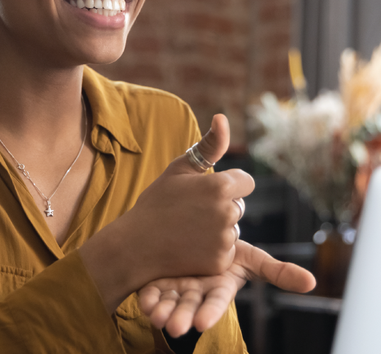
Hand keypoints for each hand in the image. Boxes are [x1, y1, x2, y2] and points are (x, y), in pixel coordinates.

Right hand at [79, 114, 252, 312]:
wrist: (135, 245)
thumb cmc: (157, 202)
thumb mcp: (180, 169)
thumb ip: (209, 145)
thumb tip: (223, 117)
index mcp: (221, 186)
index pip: (246, 182)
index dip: (228, 185)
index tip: (206, 191)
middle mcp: (227, 212)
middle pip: (240, 206)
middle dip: (222, 207)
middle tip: (191, 212)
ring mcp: (224, 239)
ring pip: (233, 229)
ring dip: (218, 229)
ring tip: (188, 229)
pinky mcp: (220, 262)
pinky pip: (226, 251)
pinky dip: (212, 250)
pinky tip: (190, 246)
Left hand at [138, 240, 316, 336]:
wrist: (196, 233)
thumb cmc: (227, 249)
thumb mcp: (251, 258)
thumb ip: (278, 272)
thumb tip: (312, 283)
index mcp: (220, 286)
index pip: (217, 301)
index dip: (210, 312)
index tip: (202, 325)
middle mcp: (198, 291)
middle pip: (190, 307)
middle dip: (183, 318)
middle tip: (174, 327)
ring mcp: (177, 288)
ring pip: (170, 304)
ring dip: (163, 312)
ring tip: (157, 317)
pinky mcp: (158, 282)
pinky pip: (151, 292)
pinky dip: (148, 298)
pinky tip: (145, 301)